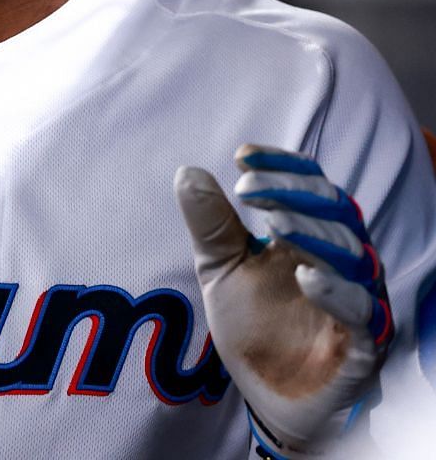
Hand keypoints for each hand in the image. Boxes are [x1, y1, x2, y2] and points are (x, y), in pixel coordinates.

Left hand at [175, 145, 391, 457]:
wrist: (269, 396)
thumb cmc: (254, 326)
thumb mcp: (222, 269)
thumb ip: (211, 225)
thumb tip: (186, 171)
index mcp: (312, 238)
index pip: (311, 188)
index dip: (284, 168)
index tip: (243, 155)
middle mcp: (343, 263)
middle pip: (335, 213)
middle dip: (294, 194)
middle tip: (249, 186)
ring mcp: (358, 300)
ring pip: (352, 255)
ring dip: (314, 234)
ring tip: (275, 222)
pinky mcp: (364, 342)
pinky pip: (361, 311)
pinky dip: (337, 291)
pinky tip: (306, 275)